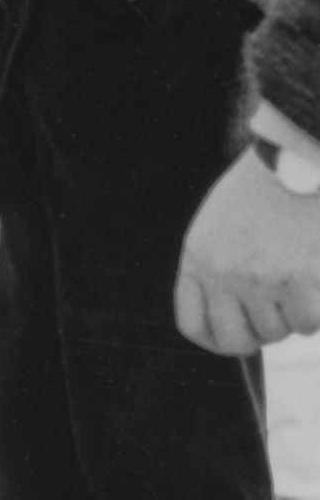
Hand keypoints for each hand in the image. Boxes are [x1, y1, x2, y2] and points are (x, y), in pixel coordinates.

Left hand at [174, 149, 319, 352]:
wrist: (296, 159)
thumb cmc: (264, 189)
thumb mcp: (220, 223)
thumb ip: (217, 266)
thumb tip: (234, 317)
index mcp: (197, 257)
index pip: (193, 324)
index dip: (216, 340)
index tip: (238, 338)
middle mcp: (221, 272)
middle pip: (235, 340)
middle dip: (258, 336)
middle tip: (276, 317)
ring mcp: (258, 278)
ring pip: (276, 331)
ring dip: (291, 316)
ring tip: (297, 279)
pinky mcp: (296, 280)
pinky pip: (308, 323)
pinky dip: (316, 311)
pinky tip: (314, 282)